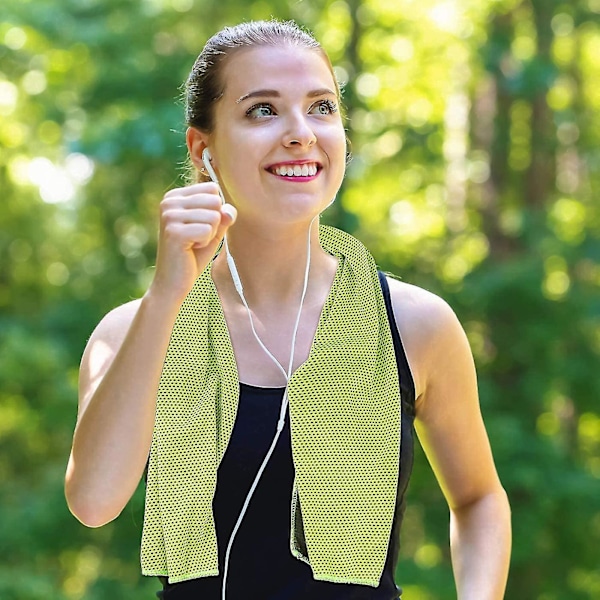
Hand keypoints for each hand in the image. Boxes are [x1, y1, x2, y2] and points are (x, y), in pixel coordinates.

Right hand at [149, 182, 236, 303]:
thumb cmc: (193, 255)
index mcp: (175, 196)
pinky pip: (208, 230)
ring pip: (214, 216)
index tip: (198, 227)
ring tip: (192, 244)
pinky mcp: (174, 231)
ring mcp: (170, 215)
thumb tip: (229, 210)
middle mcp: (169, 201)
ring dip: (209, 235)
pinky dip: (205, 244)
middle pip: (215, 201)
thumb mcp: (213, 231)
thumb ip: (223, 216)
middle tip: (196, 238)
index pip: (212, 189)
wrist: (173, 282)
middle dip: (213, 224)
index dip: (215, 212)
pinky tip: (190, 250)